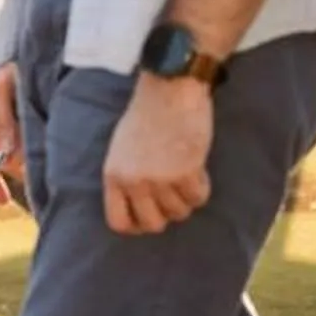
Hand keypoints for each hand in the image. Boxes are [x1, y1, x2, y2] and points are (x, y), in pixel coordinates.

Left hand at [104, 75, 214, 235]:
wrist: (168, 91)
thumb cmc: (146, 116)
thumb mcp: (122, 150)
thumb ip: (127, 178)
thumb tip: (140, 206)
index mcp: (113, 175)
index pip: (119, 222)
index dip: (138, 225)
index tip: (151, 215)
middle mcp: (133, 182)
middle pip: (153, 224)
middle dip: (167, 214)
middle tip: (174, 195)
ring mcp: (159, 179)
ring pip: (180, 212)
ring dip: (186, 197)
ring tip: (185, 172)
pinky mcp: (186, 173)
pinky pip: (199, 198)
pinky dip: (202, 187)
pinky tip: (197, 167)